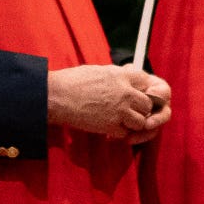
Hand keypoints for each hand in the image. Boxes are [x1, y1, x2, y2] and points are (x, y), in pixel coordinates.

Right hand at [50, 63, 169, 140]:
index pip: (146, 81)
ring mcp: (119, 110)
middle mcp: (125, 92)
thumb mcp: (99, 71)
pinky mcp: (111, 125)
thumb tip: (128, 71)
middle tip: (130, 111)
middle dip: (141, 109)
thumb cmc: (72, 81)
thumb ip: (117, 74)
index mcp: (121, 75)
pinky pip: (125, 133)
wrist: (56, 96)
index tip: (138, 94)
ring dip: (132, 123)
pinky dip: (119, 133)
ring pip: (141, 121)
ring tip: (119, 120)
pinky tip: (108, 128)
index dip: (144, 89)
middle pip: (148, 104)